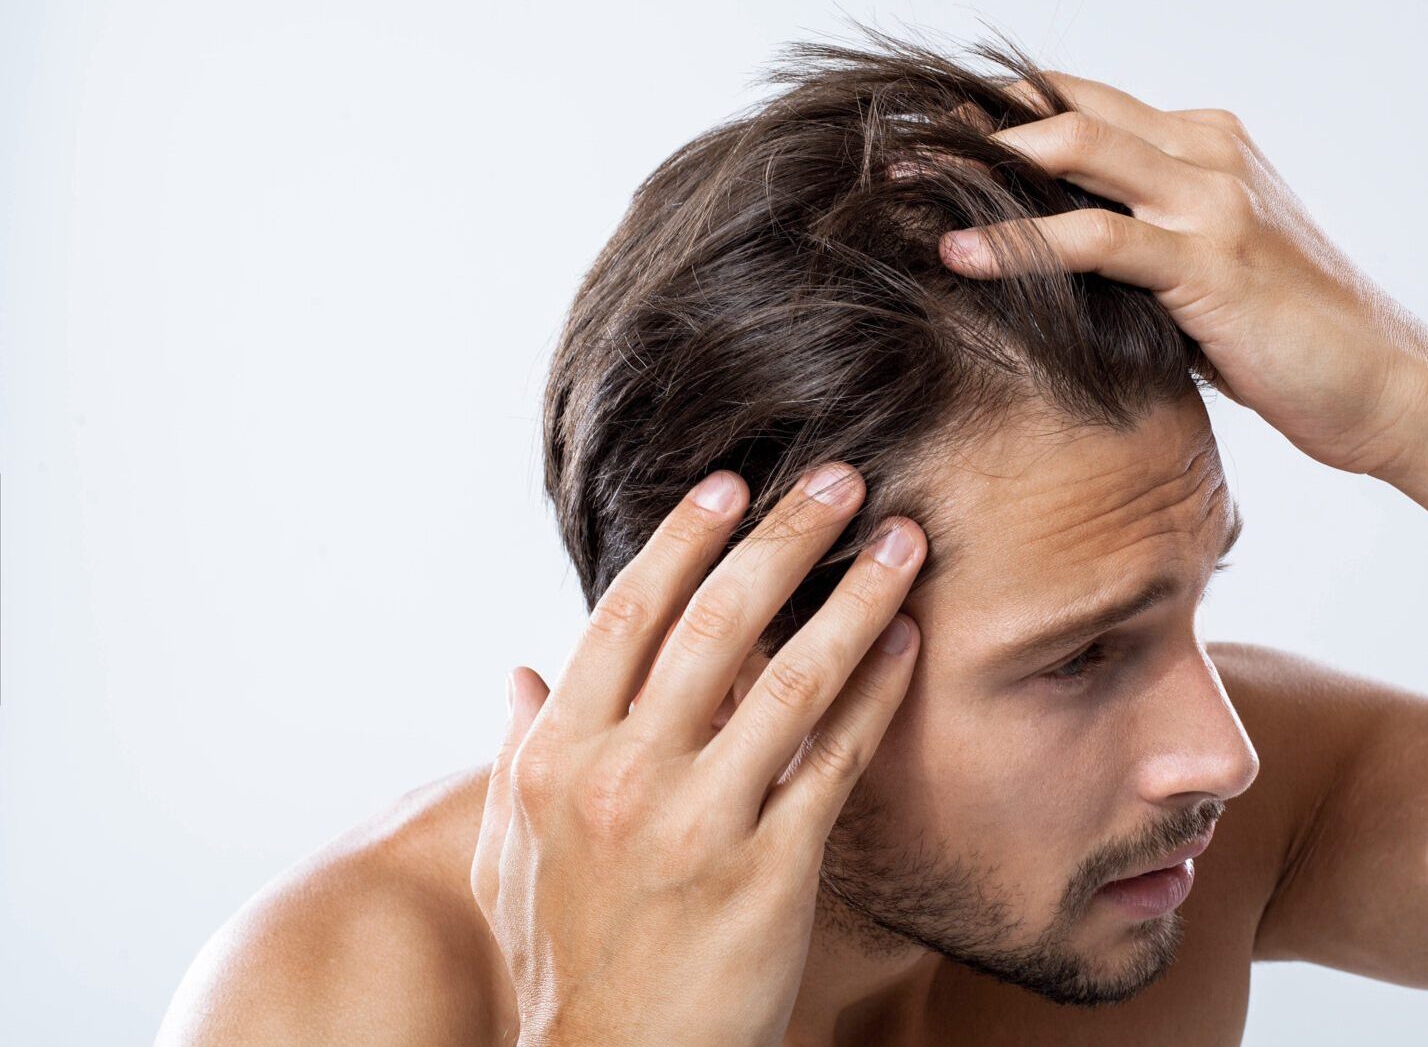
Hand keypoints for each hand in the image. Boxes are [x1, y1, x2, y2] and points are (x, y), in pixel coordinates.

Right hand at [469, 463, 924, 1045]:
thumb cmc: (568, 951)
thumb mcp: (513, 851)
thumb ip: (518, 750)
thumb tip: (519, 669)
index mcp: (556, 756)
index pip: (627, 616)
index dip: (686, 541)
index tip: (734, 485)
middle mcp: (621, 778)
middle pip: (715, 623)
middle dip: (787, 538)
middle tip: (844, 480)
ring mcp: (697, 824)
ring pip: (790, 679)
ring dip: (856, 598)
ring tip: (904, 543)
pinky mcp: (768, 873)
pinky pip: (836, 758)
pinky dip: (876, 691)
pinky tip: (910, 643)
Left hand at [935, 71, 1427, 476]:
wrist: (1386, 387)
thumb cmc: (1295, 345)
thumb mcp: (1204, 279)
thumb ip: (1140, 252)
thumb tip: (1054, 268)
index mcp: (1206, 145)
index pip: (1083, 101)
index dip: (1002, 111)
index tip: (929, 138)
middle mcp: (1207, 151)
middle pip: (1066, 105)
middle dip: (972, 122)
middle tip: (894, 146)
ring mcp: (1210, 198)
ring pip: (1074, 147)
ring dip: (978, 165)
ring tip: (901, 186)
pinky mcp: (1208, 259)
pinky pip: (1095, 236)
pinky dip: (1019, 239)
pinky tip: (960, 257)